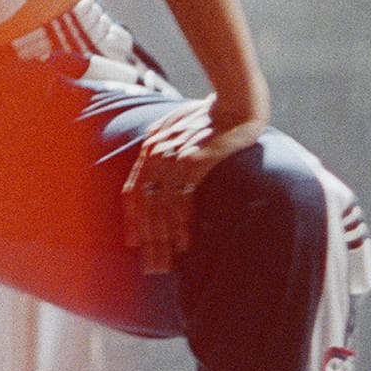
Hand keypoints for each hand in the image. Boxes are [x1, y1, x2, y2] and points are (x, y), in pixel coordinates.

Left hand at [123, 101, 270, 275]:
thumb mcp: (180, 129)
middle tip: (151, 267)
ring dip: (162, 238)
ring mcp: (174, 155)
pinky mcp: (194, 159)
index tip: (135, 245)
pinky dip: (181, 223)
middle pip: (144, 204)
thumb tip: (162, 172)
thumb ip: (167, 148)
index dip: (132, 220)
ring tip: (166, 263)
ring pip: (160, 206)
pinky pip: (182, 198)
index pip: (132, 190)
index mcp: (151, 146)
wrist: (238, 102)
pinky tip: (184, 242)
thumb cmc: (213, 118)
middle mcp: (157, 152)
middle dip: (147, 239)